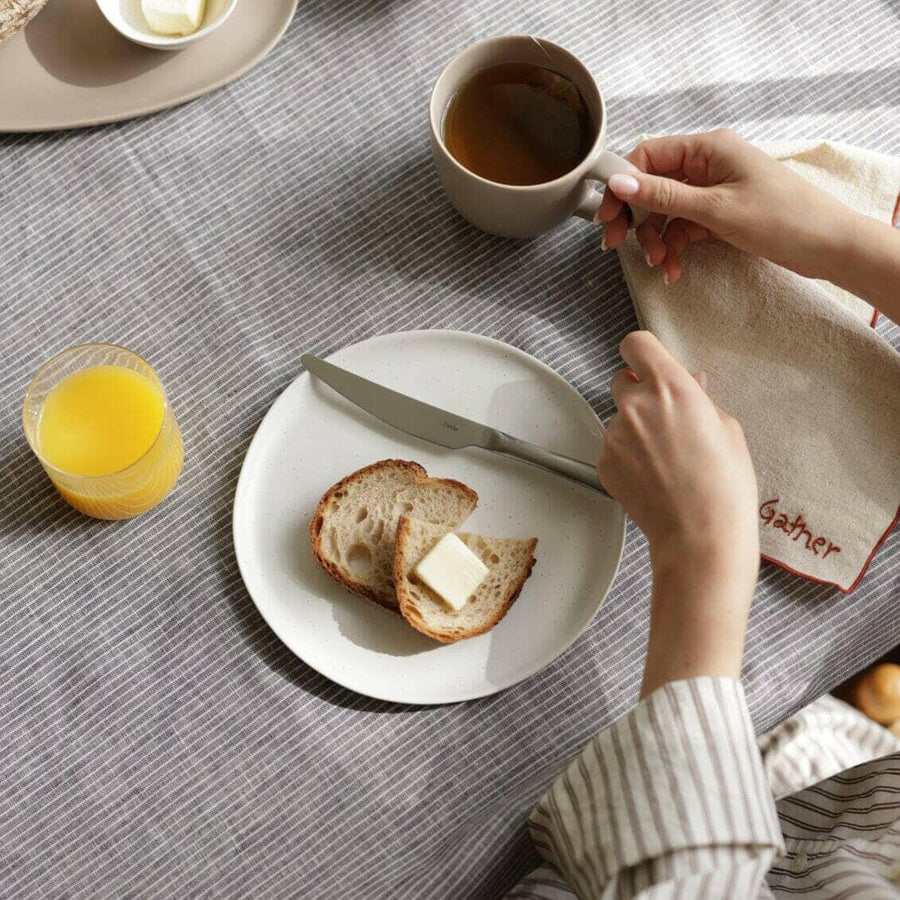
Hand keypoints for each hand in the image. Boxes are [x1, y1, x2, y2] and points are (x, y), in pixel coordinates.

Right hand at [597, 129, 849, 284]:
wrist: (828, 246)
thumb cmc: (783, 218)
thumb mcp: (716, 209)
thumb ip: (664, 196)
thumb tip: (619, 182)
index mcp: (708, 148)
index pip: (648, 156)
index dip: (623, 185)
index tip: (607, 217)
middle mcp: (707, 164)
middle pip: (652, 186)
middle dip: (636, 218)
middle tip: (618, 246)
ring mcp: (713, 190)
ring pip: (665, 212)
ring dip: (655, 239)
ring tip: (661, 264)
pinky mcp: (719, 214)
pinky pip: (683, 228)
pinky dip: (674, 248)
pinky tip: (674, 268)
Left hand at [597, 332, 759, 693]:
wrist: (701, 536)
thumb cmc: (725, 485)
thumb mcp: (727, 428)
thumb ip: (698, 398)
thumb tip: (687, 383)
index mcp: (670, 388)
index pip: (636, 344)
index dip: (642, 352)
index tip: (649, 362)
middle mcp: (634, 406)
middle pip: (622, 378)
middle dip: (639, 391)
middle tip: (664, 416)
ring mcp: (614, 435)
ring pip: (618, 418)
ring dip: (634, 428)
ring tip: (666, 458)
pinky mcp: (603, 462)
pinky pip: (613, 447)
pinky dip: (627, 455)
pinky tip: (653, 475)